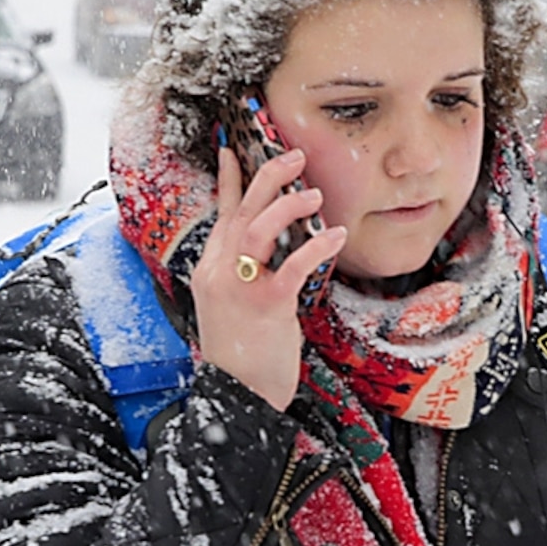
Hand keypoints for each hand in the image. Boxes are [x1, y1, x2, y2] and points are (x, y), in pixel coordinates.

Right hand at [188, 143, 348, 408]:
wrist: (236, 398)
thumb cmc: (242, 356)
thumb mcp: (234, 307)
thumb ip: (243, 275)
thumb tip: (266, 252)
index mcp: (211, 270)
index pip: (222, 215)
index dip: (230, 179)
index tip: (234, 148)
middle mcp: (220, 273)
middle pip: (241, 212)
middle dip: (267, 178)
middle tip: (293, 156)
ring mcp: (240, 288)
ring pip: (257, 230)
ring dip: (287, 206)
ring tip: (315, 194)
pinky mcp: (266, 307)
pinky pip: (292, 267)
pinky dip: (314, 247)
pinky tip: (335, 236)